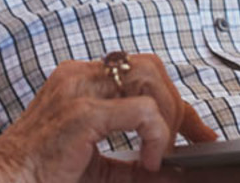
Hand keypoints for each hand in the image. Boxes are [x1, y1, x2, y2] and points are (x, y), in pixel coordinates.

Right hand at [0, 53, 216, 182]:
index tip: (198, 132)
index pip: (141, 73)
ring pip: (150, 79)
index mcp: (78, 80)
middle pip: (150, 67)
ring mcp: (78, 90)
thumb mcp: (96, 164)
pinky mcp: (82, 113)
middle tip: (189, 142)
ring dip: (167, 119)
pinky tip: (149, 161)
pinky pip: (142, 111)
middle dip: (177, 106)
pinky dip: (156, 137)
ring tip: (159, 154)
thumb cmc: (40, 173)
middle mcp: (78, 76)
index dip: (177, 102)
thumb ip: (133, 160)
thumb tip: (174, 167)